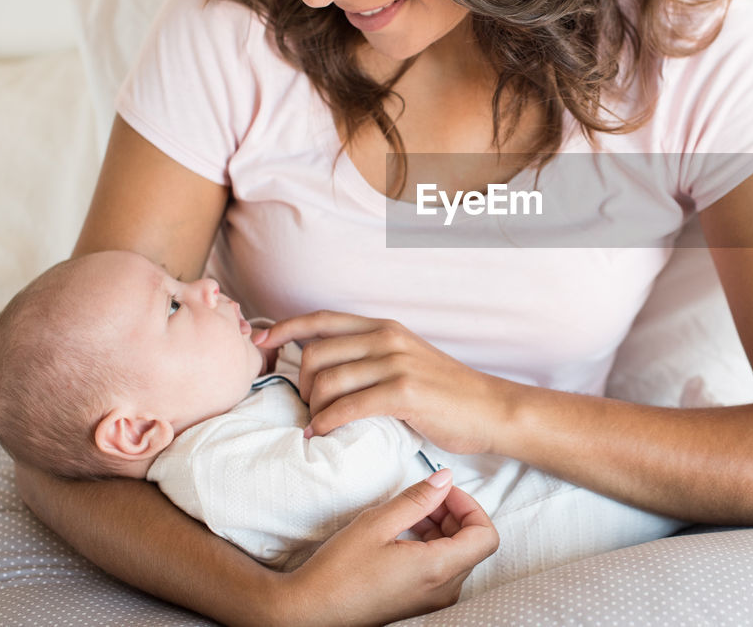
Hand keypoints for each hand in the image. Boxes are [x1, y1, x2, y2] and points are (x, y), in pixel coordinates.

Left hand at [254, 311, 514, 453]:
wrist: (490, 409)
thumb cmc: (447, 393)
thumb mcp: (407, 360)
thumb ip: (371, 357)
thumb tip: (326, 369)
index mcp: (386, 327)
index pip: (324, 319)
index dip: (286, 328)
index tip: (262, 342)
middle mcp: (388, 338)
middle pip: (316, 354)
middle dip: (300, 384)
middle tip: (307, 408)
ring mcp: (396, 363)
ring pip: (327, 381)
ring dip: (312, 408)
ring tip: (316, 424)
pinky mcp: (404, 392)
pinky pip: (348, 406)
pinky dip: (327, 422)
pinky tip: (322, 434)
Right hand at [276, 468, 498, 626]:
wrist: (309, 612)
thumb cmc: (338, 571)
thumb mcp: (377, 524)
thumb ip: (418, 499)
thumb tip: (445, 479)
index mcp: (438, 570)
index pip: (486, 535)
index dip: (471, 506)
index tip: (445, 491)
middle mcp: (443, 590)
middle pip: (473, 544)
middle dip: (455, 514)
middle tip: (426, 496)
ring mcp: (433, 600)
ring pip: (458, 556)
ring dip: (443, 528)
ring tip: (411, 513)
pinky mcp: (420, 603)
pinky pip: (442, 569)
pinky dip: (433, 546)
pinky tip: (404, 533)